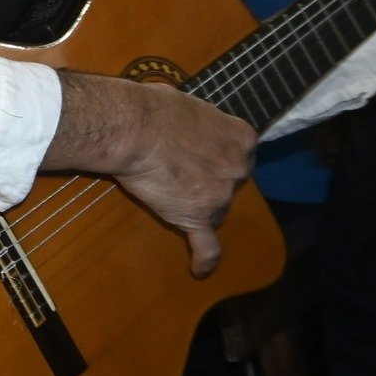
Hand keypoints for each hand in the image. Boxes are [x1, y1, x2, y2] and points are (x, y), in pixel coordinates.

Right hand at [50, 74, 254, 278]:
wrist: (133, 129)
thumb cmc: (154, 108)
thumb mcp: (188, 105)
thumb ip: (199, 124)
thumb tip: (185, 125)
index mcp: (242, 138)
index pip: (238, 154)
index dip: (217, 155)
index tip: (200, 154)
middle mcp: (239, 169)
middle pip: (229, 183)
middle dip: (208, 180)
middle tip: (180, 170)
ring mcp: (221, 196)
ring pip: (214, 209)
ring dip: (195, 204)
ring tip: (165, 192)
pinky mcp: (198, 218)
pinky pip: (207, 245)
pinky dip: (205, 259)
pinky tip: (199, 270)